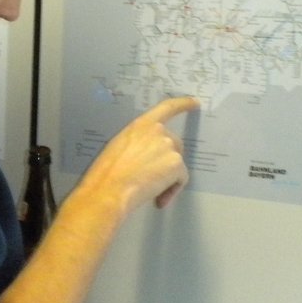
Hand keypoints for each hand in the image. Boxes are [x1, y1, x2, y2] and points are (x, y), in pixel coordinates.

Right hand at [79, 96, 199, 214]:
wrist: (110, 189)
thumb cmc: (107, 172)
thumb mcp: (119, 147)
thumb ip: (137, 143)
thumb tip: (146, 156)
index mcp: (141, 124)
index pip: (166, 108)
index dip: (182, 104)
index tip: (194, 103)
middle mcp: (158, 131)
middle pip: (175, 144)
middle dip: (168, 161)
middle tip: (151, 178)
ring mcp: (169, 146)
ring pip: (176, 164)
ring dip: (167, 178)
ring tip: (150, 192)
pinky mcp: (176, 163)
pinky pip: (180, 179)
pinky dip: (171, 191)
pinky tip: (158, 199)